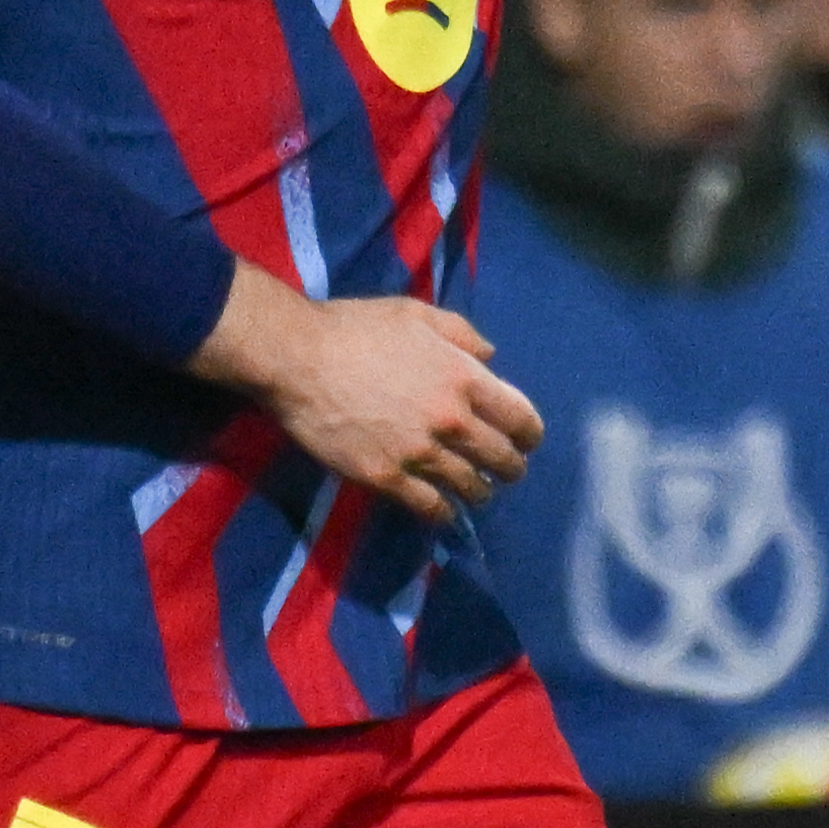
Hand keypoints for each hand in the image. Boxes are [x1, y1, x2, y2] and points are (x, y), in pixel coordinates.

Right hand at [199, 270, 536, 522]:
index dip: (529, 435)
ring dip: (480, 492)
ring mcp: (419, 453)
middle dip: (510, 468)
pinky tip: (445, 511)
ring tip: (478, 492)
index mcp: (464, 378)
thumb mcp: (416, 314)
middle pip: (501, 458)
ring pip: (469, 486)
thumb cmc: (356, 328)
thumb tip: (490, 356)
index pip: (520, 419)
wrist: (298, 358)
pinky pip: (429, 506)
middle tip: (506, 472)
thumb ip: (461, 333)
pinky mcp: (386, 477)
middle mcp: (451, 421)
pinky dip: (444, 513)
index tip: (526, 441)